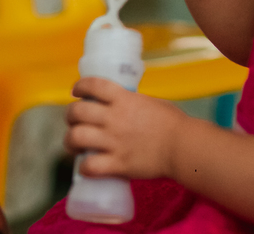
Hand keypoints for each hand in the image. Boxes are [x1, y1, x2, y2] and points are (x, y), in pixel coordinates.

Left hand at [65, 77, 187, 179]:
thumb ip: (132, 103)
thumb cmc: (173, 124)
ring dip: (70, 141)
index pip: (92, 85)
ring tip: (73, 144)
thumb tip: (122, 104)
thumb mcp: (149, 103)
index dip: (79, 86)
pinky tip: (85, 167)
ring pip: (76, 137)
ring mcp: (114, 141)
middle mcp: (114, 118)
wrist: (183, 147)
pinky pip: (89, 166)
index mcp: (123, 99)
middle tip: (73, 121)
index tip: (76, 91)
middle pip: (77, 111)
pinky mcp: (118, 164)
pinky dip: (83, 168)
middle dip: (70, 116)